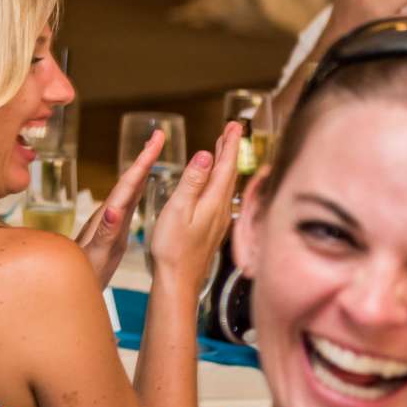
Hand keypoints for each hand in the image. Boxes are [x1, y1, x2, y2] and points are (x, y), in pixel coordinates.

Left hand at [74, 127, 162, 287]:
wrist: (68, 285)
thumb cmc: (84, 273)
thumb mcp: (97, 255)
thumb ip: (105, 233)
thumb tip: (114, 209)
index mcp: (108, 217)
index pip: (128, 184)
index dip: (142, 162)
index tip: (155, 141)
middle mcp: (109, 214)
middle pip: (130, 180)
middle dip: (145, 157)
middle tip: (159, 136)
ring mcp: (110, 220)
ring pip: (129, 189)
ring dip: (142, 169)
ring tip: (153, 152)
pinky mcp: (112, 228)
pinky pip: (128, 202)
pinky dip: (138, 188)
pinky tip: (142, 185)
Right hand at [145, 121, 241, 291]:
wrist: (178, 281)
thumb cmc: (173, 248)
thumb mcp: (177, 210)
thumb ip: (192, 182)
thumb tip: (204, 156)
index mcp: (212, 202)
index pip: (225, 167)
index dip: (229, 145)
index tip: (233, 125)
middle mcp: (220, 210)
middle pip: (228, 174)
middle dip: (230, 150)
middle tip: (231, 130)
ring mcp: (218, 220)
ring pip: (226, 185)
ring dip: (225, 165)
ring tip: (223, 149)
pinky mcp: (212, 228)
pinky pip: (220, 197)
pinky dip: (220, 181)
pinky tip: (214, 182)